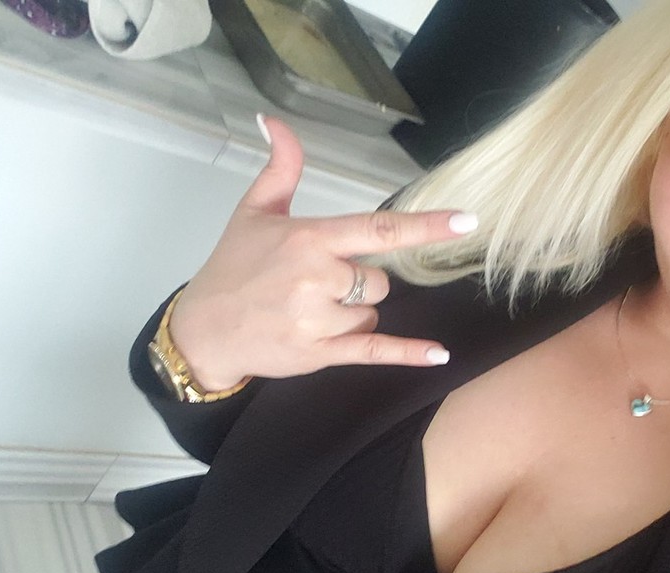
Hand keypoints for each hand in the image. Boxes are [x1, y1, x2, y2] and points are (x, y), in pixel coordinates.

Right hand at [168, 115, 477, 390]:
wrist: (203, 330)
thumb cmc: (232, 268)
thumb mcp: (254, 212)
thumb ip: (280, 169)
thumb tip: (274, 122)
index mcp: (310, 239)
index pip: (379, 229)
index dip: (426, 226)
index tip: (466, 221)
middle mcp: (318, 278)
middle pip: (378, 280)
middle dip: (359, 284)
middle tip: (315, 286)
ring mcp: (319, 319)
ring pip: (372, 314)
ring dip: (353, 315)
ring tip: (309, 312)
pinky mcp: (319, 353)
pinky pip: (374, 351)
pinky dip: (408, 352)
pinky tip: (438, 353)